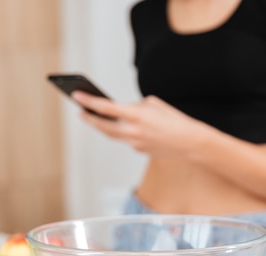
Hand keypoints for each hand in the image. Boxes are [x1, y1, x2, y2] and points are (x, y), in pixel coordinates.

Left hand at [71, 91, 207, 157]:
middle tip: (80, 110)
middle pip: (102, 125)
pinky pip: (126, 139)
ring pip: (111, 134)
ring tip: (92, 118)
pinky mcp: (138, 150)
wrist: (189, 141)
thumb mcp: (152, 104)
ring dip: (101, 126)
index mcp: (135, 114)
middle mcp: (131, 131)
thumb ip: (133, 107)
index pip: (104, 107)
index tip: (75, 95)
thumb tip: (120, 113)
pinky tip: (120, 126)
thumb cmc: (172, 118)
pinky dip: (123, 132)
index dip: (87, 101)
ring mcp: (133, 143)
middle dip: (89, 117)